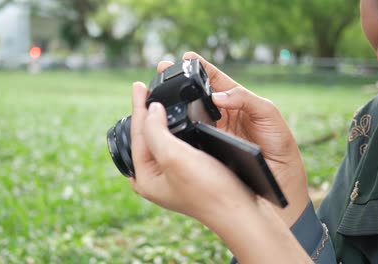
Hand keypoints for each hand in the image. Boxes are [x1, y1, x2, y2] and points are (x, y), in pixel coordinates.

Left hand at [128, 82, 312, 263]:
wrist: (240, 210)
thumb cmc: (209, 187)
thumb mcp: (174, 157)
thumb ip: (155, 131)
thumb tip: (151, 109)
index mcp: (143, 178)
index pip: (137, 135)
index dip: (138, 107)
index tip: (138, 84)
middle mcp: (152, 179)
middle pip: (144, 137)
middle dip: (145, 112)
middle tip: (144, 89)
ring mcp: (168, 177)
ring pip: (158, 139)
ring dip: (158, 118)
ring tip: (156, 98)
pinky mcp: (185, 174)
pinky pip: (172, 144)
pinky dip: (172, 127)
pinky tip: (175, 117)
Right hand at [156, 52, 308, 225]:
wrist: (280, 179)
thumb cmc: (279, 144)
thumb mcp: (268, 114)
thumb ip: (246, 99)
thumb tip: (218, 96)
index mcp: (236, 100)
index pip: (215, 79)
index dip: (200, 67)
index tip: (185, 58)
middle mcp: (221, 113)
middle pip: (197, 93)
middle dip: (179, 81)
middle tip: (162, 70)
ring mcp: (213, 130)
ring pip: (190, 112)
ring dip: (175, 102)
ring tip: (160, 92)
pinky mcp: (207, 147)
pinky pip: (190, 134)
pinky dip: (179, 127)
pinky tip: (168, 122)